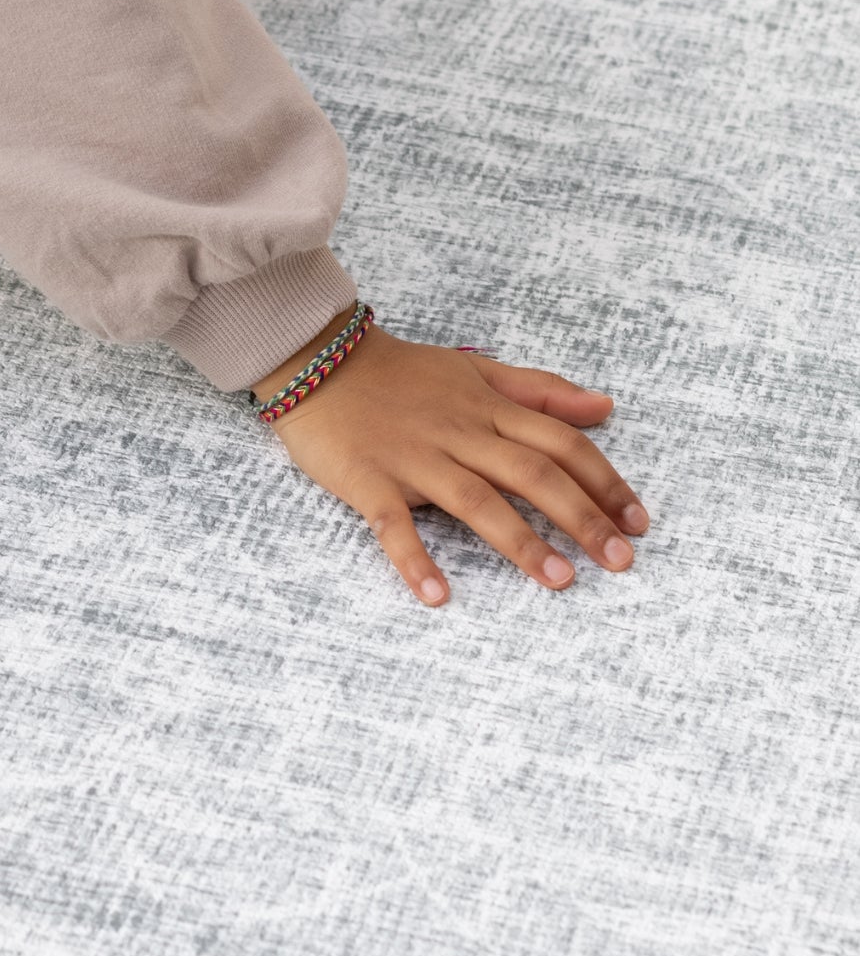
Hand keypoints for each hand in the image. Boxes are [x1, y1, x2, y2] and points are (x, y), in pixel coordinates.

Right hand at [254, 315, 648, 605]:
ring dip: (520, 541)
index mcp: (486, 408)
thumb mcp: (475, 370)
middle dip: (580, 517)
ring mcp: (413, 458)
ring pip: (476, 499)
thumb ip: (539, 391)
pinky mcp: (368, 481)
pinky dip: (414, 559)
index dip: (603, 480)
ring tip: (559, 581)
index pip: (560, 441)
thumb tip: (604, 407)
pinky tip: (437, 594)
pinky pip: (393, 524)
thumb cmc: (400, 373)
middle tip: (619, 561)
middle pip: (531, 473)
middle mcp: (458, 432)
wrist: (318, 360)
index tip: (637, 521)